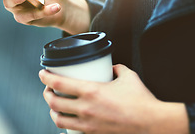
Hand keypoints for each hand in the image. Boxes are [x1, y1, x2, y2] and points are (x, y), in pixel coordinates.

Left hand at [39, 64, 188, 133]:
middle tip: (48, 89)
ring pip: (58, 119)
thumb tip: (111, 67)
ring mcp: (88, 124)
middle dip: (46, 94)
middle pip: (54, 102)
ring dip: (52, 111)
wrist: (152, 124)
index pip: (59, 82)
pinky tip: (66, 122)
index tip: (42, 73)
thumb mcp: (127, 76)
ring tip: (54, 105)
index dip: (45, 77)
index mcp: (91, 91)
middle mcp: (85, 108)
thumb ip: (116, 68)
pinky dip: (64, 127)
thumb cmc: (140, 100)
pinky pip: (71, 132)